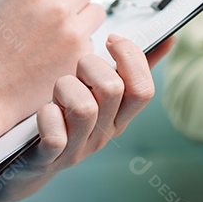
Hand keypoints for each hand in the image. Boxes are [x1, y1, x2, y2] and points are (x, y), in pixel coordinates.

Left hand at [4, 35, 173, 197]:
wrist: (35, 162)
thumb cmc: (69, 117)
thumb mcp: (102, 94)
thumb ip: (133, 68)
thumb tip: (168, 39)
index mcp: (121, 116)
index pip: (143, 89)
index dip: (130, 57)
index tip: (112, 39)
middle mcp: (105, 134)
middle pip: (113, 90)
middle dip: (90, 66)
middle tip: (77, 69)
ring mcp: (79, 149)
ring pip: (84, 108)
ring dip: (65, 88)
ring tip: (58, 92)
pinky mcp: (50, 159)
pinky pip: (54, 135)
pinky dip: (47, 116)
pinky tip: (45, 112)